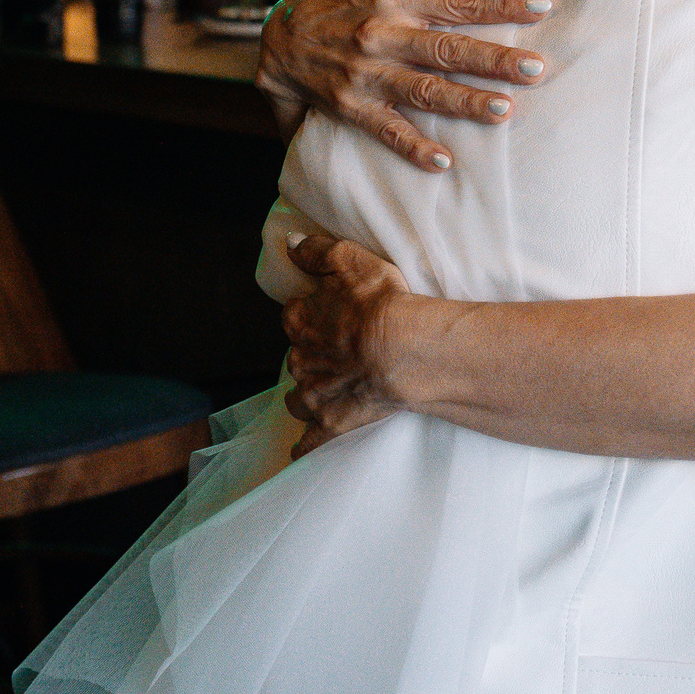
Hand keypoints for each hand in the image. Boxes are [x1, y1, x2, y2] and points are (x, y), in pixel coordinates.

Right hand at [255, 0, 552, 172]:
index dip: (500, 2)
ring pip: (424, 91)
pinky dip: (413, 148)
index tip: (541, 6)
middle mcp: (381, 37)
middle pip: (446, 50)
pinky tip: (443, 162)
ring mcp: (366, 76)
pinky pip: (387, 131)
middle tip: (534, 69)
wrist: (276, 44)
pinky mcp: (353, 108)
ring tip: (503, 111)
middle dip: (493, 60)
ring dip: (464, 102)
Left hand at [281, 235, 432, 455]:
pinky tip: (300, 451)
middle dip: (310, 356)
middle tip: (335, 353)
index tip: (328, 315)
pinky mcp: (332, 424)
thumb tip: (292, 243)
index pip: (294, 316)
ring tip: (319, 394)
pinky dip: (303, 446)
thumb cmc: (379, 302)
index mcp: (301, 322)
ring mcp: (315, 395)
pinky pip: (309, 441)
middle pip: (296, 358)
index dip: (311, 315)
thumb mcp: (349, 260)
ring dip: (304, 396)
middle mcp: (300, 361)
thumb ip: (317, 251)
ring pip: (297, 398)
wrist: (402, 349)